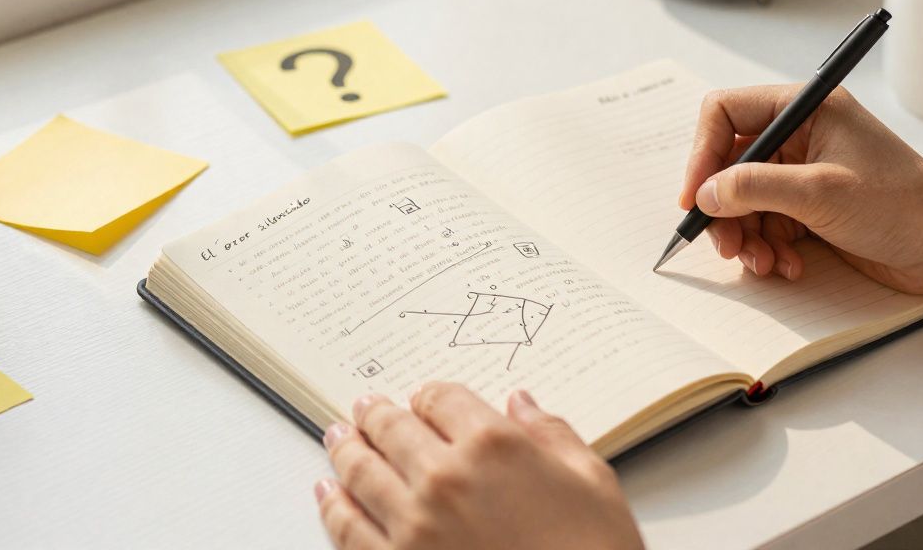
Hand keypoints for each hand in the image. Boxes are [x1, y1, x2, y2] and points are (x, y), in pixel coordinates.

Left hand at [315, 383, 644, 549]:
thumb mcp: (593, 483)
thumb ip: (552, 435)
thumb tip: (523, 404)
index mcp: (494, 444)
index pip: (442, 398)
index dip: (429, 395)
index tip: (424, 399)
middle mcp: (446, 477)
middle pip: (393, 429)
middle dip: (377, 414)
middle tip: (366, 408)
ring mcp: (414, 524)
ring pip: (361, 471)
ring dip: (346, 449)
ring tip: (338, 437)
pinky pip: (348, 528)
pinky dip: (333, 505)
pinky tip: (329, 493)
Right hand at [680, 85, 922, 293]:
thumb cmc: (904, 206)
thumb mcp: (819, 193)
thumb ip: (754, 187)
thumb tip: (706, 193)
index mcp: (808, 108)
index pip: (727, 114)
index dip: (703, 153)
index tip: (695, 196)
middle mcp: (803, 134)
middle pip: (731, 163)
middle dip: (724, 207)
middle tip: (725, 244)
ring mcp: (806, 172)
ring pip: (745, 199)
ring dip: (746, 235)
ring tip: (762, 263)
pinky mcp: (812, 207)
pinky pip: (767, 223)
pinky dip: (769, 247)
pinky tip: (787, 265)